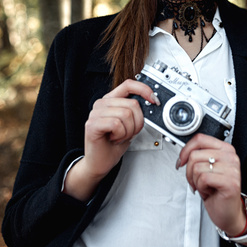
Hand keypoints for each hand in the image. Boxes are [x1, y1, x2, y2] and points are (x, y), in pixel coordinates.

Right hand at [63, 79, 157, 200]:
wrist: (99, 162)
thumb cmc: (112, 144)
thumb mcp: (128, 124)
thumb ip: (134, 111)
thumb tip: (150, 102)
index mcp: (110, 100)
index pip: (128, 84)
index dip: (144, 89)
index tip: (154, 100)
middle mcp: (101, 103)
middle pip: (132, 104)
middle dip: (137, 123)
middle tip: (128, 132)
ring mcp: (95, 113)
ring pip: (126, 114)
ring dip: (128, 131)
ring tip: (119, 136)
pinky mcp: (92, 124)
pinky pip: (116, 124)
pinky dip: (121, 134)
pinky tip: (114, 138)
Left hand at [176, 133, 246, 237]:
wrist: (227, 212)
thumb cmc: (216, 191)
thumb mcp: (205, 168)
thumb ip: (198, 156)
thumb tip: (183, 154)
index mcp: (225, 149)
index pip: (200, 139)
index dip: (185, 149)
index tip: (181, 160)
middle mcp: (230, 157)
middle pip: (195, 154)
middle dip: (189, 171)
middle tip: (196, 180)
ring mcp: (232, 169)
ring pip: (197, 167)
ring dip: (195, 180)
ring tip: (204, 186)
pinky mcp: (230, 182)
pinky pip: (203, 178)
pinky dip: (201, 187)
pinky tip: (208, 191)